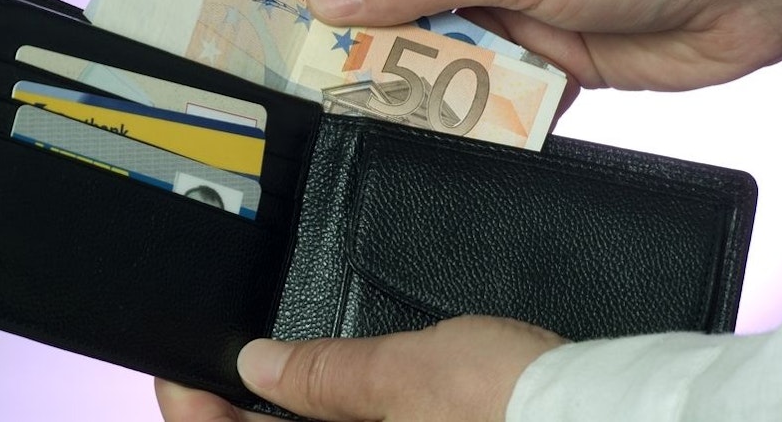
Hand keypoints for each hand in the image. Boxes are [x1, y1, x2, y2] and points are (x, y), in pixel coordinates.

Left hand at [155, 316, 565, 421]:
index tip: (180, 371)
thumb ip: (325, 375)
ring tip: (258, 373)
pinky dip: (323, 419)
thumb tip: (259, 365)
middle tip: (215, 367)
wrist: (602, 417)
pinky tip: (321, 394)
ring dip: (278, 414)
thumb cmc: (512, 406)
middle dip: (233, 412)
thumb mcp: (404, 377)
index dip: (195, 411)